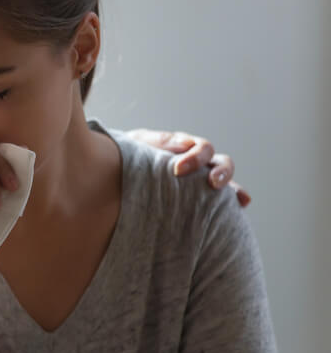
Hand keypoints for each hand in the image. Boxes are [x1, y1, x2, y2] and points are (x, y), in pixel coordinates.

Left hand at [127, 128, 249, 206]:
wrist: (113, 176)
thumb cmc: (126, 157)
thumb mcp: (137, 144)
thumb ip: (159, 142)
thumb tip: (184, 144)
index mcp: (184, 149)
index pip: (201, 148)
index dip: (196, 157)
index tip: (178, 171)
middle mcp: (197, 165)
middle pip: (220, 163)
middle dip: (221, 172)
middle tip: (212, 183)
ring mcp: (199, 184)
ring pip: (225, 184)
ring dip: (232, 190)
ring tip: (238, 200)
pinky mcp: (198, 202)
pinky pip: (219, 205)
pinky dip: (231, 207)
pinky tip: (239, 211)